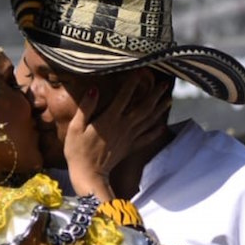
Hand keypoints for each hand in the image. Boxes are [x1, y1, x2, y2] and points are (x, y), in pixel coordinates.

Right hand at [63, 75, 170, 199]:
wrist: (88, 174)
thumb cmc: (77, 150)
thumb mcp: (75, 127)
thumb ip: (86, 107)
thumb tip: (94, 89)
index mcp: (109, 119)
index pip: (124, 97)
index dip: (132, 83)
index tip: (140, 71)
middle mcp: (123, 126)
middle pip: (143, 108)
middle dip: (154, 95)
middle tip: (164, 84)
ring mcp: (129, 137)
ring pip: (148, 121)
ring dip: (159, 109)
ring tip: (168, 99)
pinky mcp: (130, 147)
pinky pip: (146, 138)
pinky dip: (156, 131)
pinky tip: (162, 125)